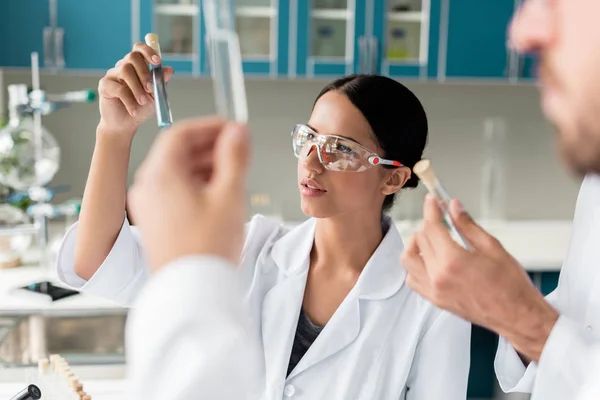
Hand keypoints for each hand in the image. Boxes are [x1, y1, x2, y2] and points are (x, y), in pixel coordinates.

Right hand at [97, 42, 173, 137]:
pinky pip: (118, 87)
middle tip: (150, 89)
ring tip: (143, 102)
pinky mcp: (104, 85)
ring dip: (137, 88)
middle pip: (132, 57)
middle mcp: (123, 66)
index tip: (157, 61)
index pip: (139, 49)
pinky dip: (129, 100)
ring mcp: (112, 74)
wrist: (126, 124)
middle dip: (144, 72)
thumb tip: (169, 69)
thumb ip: (161, 82)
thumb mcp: (156, 95)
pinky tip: (133, 110)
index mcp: (137, 66)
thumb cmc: (141, 108)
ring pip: (125, 70)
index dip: (148, 51)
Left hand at [127, 117, 250, 270]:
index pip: (180, 133)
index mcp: (160, 176)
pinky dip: (194, 185)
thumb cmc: (208, 249)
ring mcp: (147, 207)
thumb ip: (234, 157)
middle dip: (209, 147)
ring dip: (203, 166)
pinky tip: (217, 194)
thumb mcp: (229, 195)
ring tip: (233, 173)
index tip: (232, 129)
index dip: (210, 126)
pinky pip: (172, 192)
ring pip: (175, 173)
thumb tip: (237, 132)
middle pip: (176, 152)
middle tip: (237, 149)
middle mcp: (147, 188)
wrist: (193, 293)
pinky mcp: (154, 223)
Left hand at [401, 193, 558, 361]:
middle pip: (420, 239)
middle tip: (441, 216)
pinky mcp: (434, 300)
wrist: (516, 316)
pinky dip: (416, 265)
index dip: (431, 209)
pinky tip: (431, 260)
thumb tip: (454, 207)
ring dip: (417, 244)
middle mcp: (438, 277)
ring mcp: (434, 290)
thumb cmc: (511, 285)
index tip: (432, 200)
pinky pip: (412, 278)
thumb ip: (467, 225)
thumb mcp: (492, 247)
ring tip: (433, 238)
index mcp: (453, 261)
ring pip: (408, 259)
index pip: (432, 226)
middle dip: (429, 223)